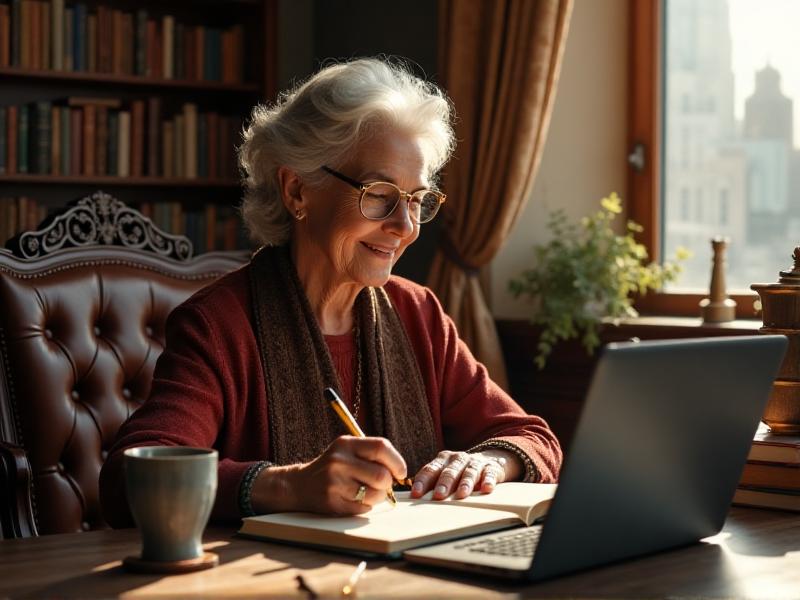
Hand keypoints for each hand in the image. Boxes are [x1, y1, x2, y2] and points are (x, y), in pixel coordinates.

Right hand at [280, 436, 406, 514]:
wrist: (300, 485)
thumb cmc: (333, 467)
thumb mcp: (347, 451)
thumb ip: (371, 455)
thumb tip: (400, 471)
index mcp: (346, 443)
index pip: (381, 447)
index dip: (396, 461)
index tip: (400, 472)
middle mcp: (339, 461)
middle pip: (381, 475)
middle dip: (388, 483)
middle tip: (382, 485)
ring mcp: (334, 483)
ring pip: (374, 495)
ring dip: (378, 497)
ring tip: (368, 493)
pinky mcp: (332, 503)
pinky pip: (363, 508)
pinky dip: (365, 506)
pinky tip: (354, 500)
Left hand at [410, 450, 508, 499]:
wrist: (490, 460)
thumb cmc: (461, 472)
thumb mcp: (446, 473)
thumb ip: (433, 483)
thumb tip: (414, 500)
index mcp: (443, 460)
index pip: (430, 469)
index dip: (423, 481)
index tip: (416, 494)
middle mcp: (458, 459)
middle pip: (449, 471)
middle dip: (443, 483)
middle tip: (438, 496)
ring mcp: (475, 462)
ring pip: (469, 472)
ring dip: (465, 483)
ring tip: (461, 494)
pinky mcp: (491, 468)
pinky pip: (489, 474)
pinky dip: (488, 481)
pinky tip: (486, 489)